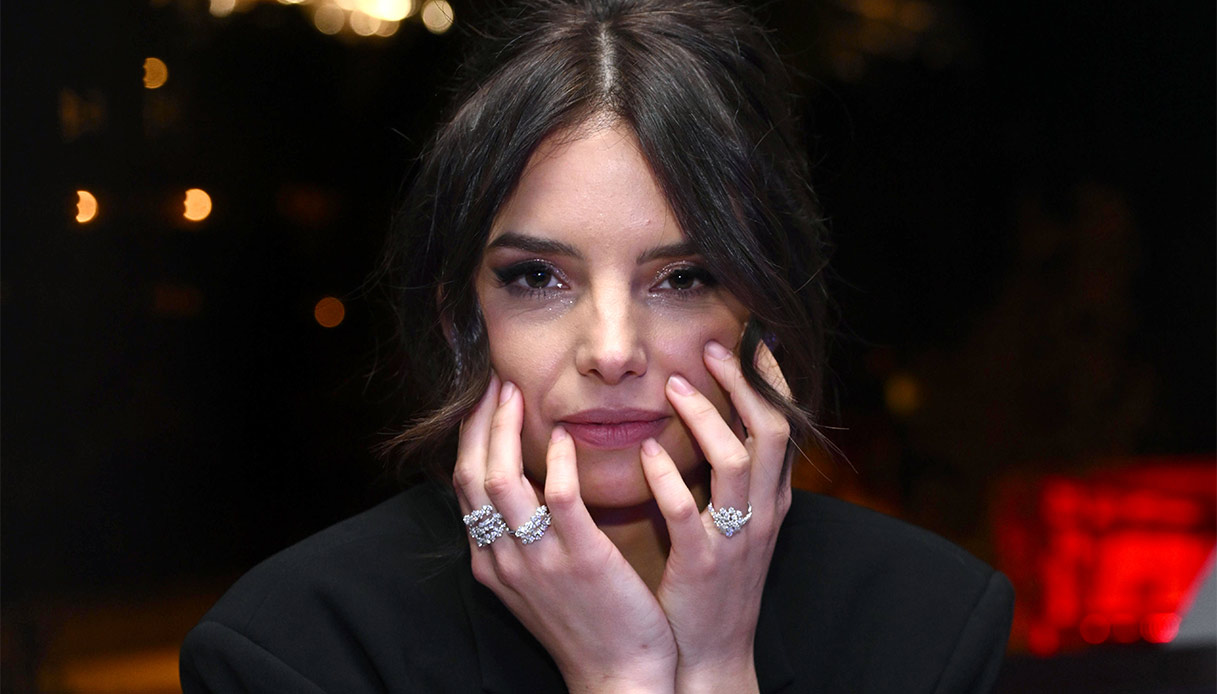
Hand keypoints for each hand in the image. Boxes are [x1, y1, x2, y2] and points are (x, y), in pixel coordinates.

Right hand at [453, 373, 677, 693]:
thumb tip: (528, 484)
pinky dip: (554, 462)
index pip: (464, 487)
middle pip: (471, 476)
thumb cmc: (587, 623)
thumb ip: (525, 536)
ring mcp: (538, 561)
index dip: (471, 438)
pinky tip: (563, 437)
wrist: (620, 676)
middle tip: (492, 381)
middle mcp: (502, 559)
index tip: (485, 400)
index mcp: (491, 561)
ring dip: (503, 430)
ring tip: (516, 393)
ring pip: (500, 481)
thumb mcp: (538, 581)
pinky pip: (557, 499)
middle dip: (477, 423)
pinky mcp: (579, 561)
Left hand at [640, 341, 793, 693]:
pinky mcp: (702, 566)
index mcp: (772, 500)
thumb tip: (718, 423)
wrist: (711, 654)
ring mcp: (735, 539)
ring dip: (705, 418)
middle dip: (743, 384)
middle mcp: (763, 513)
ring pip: (736, 462)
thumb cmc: (715, 584)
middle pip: (770, 431)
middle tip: (711, 348)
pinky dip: (668, 476)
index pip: (784, 426)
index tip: (751, 340)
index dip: (770, 380)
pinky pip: (689, 512)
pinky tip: (647, 452)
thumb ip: (733, 478)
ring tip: (672, 387)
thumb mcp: (738, 525)